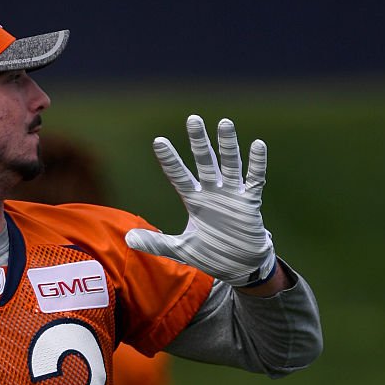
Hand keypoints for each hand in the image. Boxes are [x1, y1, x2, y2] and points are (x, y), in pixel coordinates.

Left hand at [125, 115, 276, 286]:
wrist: (239, 266)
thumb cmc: (211, 254)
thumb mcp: (180, 250)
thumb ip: (156, 243)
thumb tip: (127, 237)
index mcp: (195, 201)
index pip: (178, 176)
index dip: (169, 160)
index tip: (158, 141)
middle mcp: (212, 193)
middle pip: (204, 162)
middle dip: (199, 141)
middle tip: (193, 118)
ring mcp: (231, 196)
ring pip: (229, 165)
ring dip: (227, 145)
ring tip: (224, 123)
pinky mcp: (249, 203)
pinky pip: (254, 180)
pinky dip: (256, 164)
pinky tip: (257, 145)